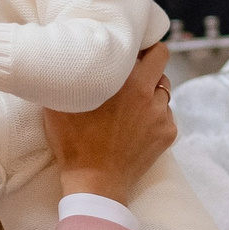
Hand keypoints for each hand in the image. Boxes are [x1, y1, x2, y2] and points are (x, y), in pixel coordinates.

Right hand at [48, 44, 175, 204]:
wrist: (95, 184)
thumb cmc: (74, 144)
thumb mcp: (60, 105)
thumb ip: (70, 78)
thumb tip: (65, 58)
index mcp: (129, 83)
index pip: (154, 49)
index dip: (143, 45)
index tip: (131, 48)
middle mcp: (150, 95)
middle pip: (163, 64)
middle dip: (151, 62)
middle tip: (133, 69)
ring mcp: (162, 116)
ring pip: (163, 90)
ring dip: (151, 90)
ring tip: (132, 101)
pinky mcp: (168, 134)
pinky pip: (166, 113)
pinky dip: (154, 113)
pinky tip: (136, 123)